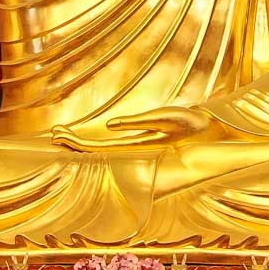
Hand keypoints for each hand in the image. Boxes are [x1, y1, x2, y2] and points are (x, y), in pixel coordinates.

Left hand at [52, 106, 215, 152]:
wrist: (216, 132)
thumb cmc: (195, 125)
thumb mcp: (167, 118)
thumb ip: (139, 123)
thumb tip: (110, 125)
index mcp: (137, 147)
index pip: (99, 148)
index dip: (77, 143)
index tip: (58, 136)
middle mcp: (135, 150)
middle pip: (96, 149)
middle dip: (73, 142)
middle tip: (52, 134)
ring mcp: (139, 146)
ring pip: (103, 145)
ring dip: (82, 140)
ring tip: (61, 134)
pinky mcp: (145, 141)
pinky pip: (115, 141)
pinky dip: (98, 138)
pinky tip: (86, 136)